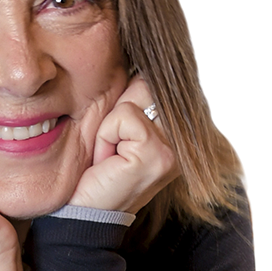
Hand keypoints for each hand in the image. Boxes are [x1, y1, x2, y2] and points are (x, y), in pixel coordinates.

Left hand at [67, 76, 177, 213]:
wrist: (85, 214)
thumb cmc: (97, 169)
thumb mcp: (119, 126)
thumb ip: (135, 97)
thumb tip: (138, 56)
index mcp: (180, 129)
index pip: (156, 80)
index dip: (127, 96)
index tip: (119, 135)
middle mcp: (186, 138)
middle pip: (146, 83)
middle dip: (118, 110)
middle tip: (113, 147)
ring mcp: (175, 147)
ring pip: (131, 100)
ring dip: (109, 127)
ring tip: (110, 155)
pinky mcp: (158, 154)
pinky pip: (123, 117)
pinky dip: (105, 137)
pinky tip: (108, 162)